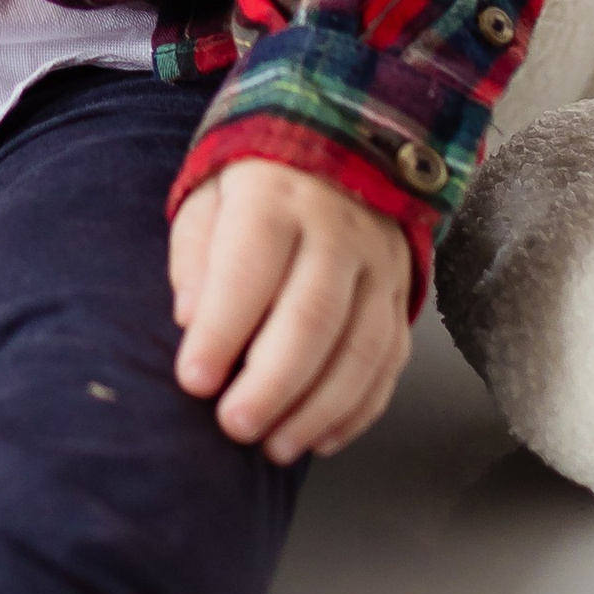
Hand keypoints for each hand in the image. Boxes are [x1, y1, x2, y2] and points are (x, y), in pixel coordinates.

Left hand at [169, 159, 413, 463]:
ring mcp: (381, 263)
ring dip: (317, 409)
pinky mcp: (403, 295)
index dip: (222, 331)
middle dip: (271, 384)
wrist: (340, 146)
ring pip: (361, 348)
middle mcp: (338, 229)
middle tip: (233, 427)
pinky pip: (390, 361)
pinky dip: (358, 409)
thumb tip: (190, 321)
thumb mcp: (208, 198)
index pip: (250, 270)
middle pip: (312, 317)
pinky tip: (321, 438)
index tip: (193, 381)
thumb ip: (196, 258)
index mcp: (276, 197)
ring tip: (275, 447)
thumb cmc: (253, 188)